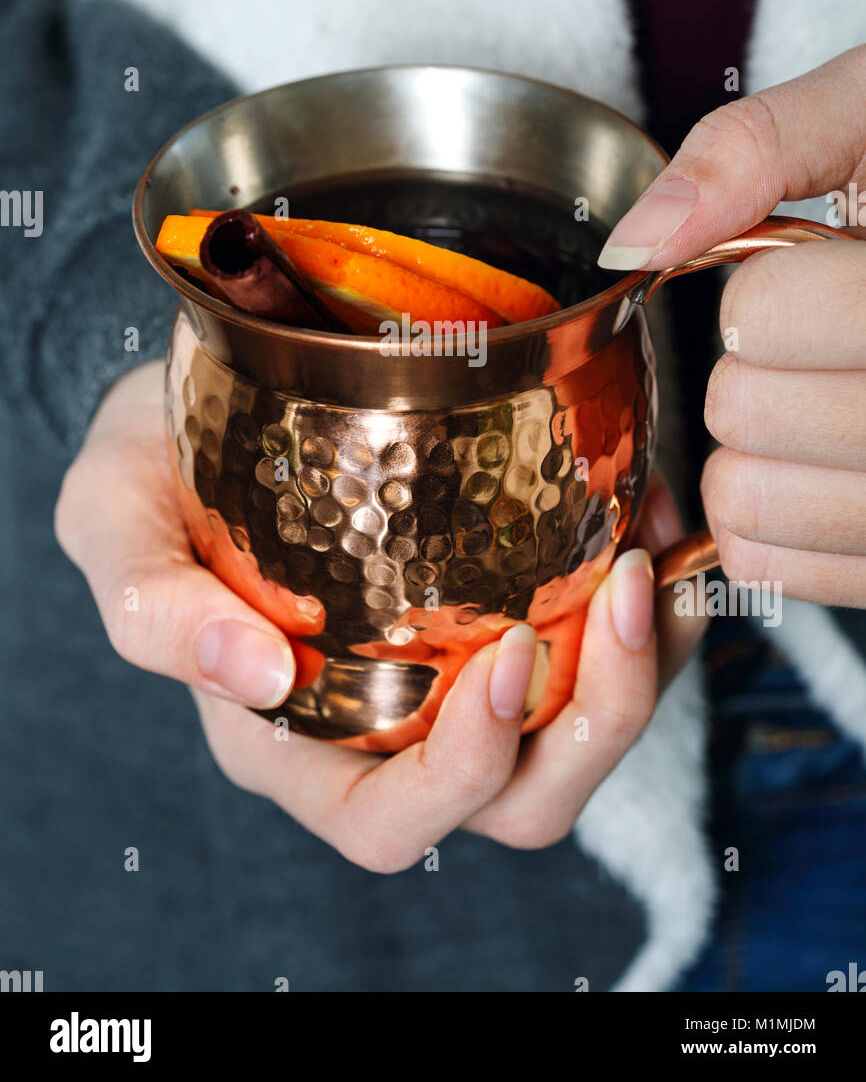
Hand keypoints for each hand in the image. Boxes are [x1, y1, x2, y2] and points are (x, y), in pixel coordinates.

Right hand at [56, 362, 701, 869]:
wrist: (210, 387)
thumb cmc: (153, 466)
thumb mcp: (111, 517)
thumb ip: (148, 607)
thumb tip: (250, 674)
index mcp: (296, 739)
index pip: (390, 821)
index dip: (463, 776)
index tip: (503, 657)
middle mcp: (391, 725)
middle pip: (520, 801)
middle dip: (591, 724)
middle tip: (612, 599)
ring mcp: (459, 669)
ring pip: (580, 734)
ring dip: (637, 666)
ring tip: (645, 562)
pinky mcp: (508, 604)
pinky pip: (603, 646)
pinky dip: (646, 604)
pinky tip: (647, 520)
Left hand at [599, 44, 865, 607]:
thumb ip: (756, 150)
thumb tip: (639, 242)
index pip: (764, 314)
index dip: (762, 288)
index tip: (809, 273)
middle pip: (745, 411)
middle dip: (747, 361)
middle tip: (808, 340)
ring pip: (750, 503)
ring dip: (747, 444)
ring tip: (815, 397)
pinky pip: (774, 568)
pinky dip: (764, 521)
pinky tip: (813, 463)